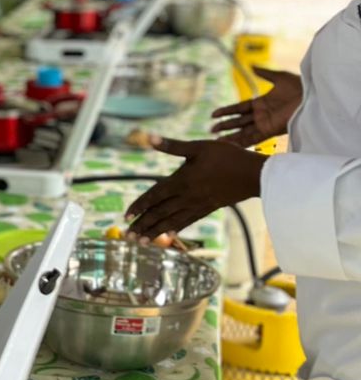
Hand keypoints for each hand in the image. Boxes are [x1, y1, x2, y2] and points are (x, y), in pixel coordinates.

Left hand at [126, 136, 265, 239]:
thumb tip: (149, 138)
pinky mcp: (208, 208)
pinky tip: (168, 235)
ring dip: (155, 232)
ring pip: (171, 221)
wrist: (253, 174)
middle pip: (159, 212)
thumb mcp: (198, 147)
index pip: (154, 195)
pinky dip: (176, 228)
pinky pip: (188, 221)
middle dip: (142, 225)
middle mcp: (187, 196)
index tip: (126, 216)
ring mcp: (198, 205)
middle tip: (127, 236)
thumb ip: (173, 146)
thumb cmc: (227, 156)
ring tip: (141, 242)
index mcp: (181, 180)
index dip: (139, 206)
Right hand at [210, 68, 301, 146]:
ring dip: (231, 136)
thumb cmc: (299, 86)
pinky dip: (242, 142)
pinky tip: (232, 145)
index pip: (239, 108)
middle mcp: (261, 115)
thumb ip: (264, 73)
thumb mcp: (279, 77)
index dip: (227, 111)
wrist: (312, 96)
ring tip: (216, 141)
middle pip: (239, 122)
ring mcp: (265, 124)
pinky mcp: (271, 130)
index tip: (213, 114)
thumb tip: (252, 66)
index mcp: (261, 103)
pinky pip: (254, 137)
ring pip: (244, 131)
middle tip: (211, 130)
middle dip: (225, 126)